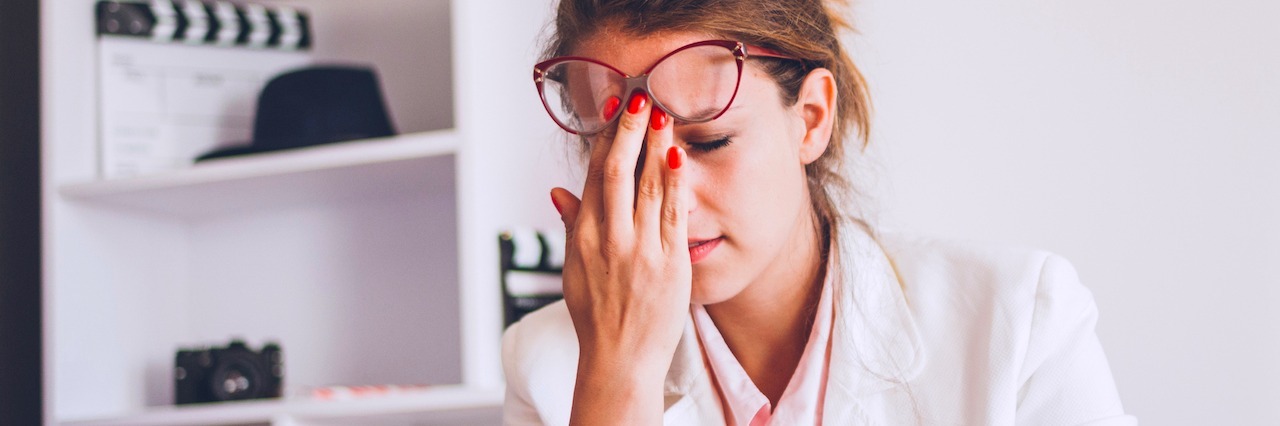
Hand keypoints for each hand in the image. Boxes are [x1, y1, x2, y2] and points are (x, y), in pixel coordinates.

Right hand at [551, 92, 688, 422]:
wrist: (620, 359)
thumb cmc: (598, 316)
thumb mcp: (575, 268)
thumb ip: (572, 223)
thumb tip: (559, 191)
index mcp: (583, 236)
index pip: (593, 176)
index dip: (605, 140)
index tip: (616, 112)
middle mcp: (608, 238)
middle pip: (617, 172)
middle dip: (629, 133)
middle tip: (639, 101)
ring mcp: (638, 249)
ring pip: (646, 186)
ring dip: (655, 146)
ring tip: (663, 115)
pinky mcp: (667, 262)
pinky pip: (673, 213)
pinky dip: (675, 182)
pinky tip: (678, 155)